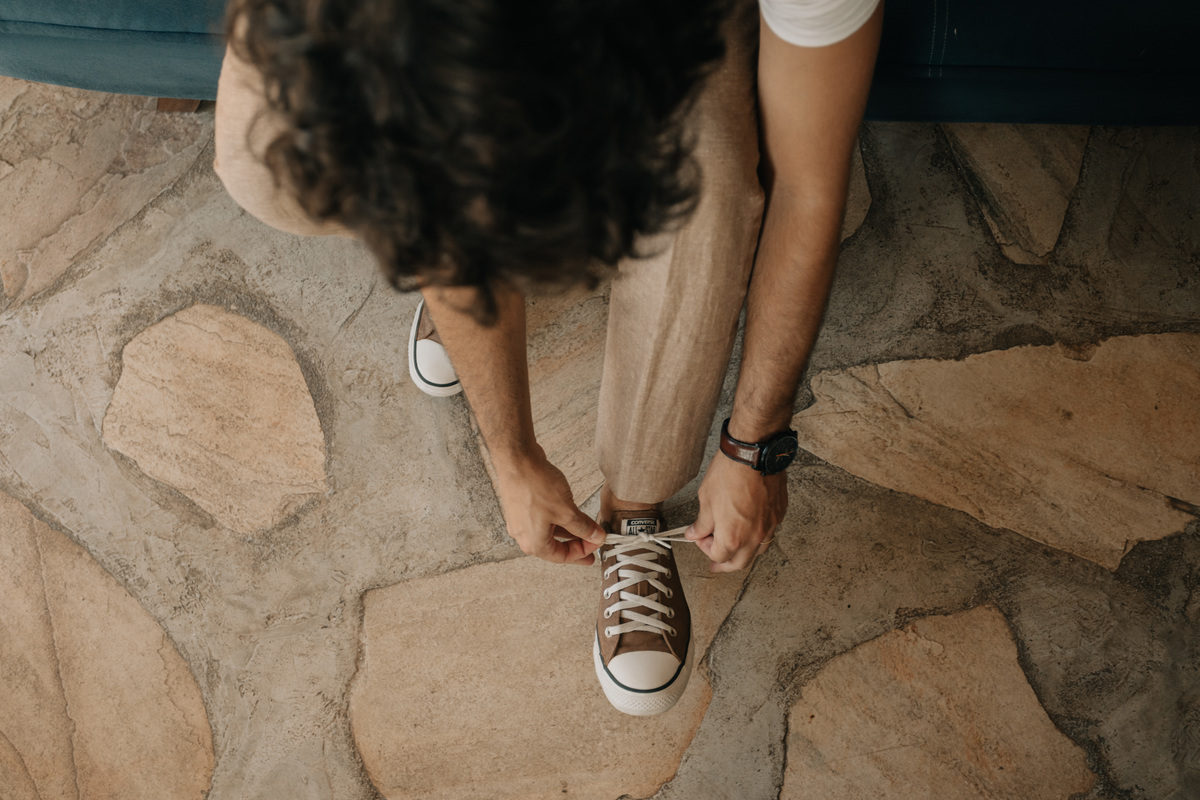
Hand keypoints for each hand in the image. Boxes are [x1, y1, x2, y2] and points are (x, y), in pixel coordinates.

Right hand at [493, 445, 605, 565]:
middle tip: (592, 542)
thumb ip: (583, 527)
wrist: (516, 460)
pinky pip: (543, 518)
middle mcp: (524, 535)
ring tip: (586, 525)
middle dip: (576, 542)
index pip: (562, 556)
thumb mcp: (566, 511)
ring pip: (549, 531)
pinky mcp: (522, 505)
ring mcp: (521, 520)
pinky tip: (570, 511)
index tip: (597, 545)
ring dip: (568, 529)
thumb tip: (596, 537)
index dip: (583, 552)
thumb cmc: (535, 486)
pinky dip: (558, 519)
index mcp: (534, 543)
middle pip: (555, 546)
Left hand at [685, 453, 786, 571]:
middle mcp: (754, 536)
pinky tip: (749, 526)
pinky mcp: (779, 514)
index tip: (700, 537)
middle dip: (725, 563)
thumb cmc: (729, 473)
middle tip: (716, 563)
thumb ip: (701, 522)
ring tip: (734, 546)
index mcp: (732, 537)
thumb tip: (694, 533)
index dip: (705, 549)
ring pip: (758, 551)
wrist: (754, 453)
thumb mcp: (706, 499)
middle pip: (739, 563)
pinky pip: (769, 533)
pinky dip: (758, 535)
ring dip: (743, 552)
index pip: (717, 557)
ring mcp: (769, 526)